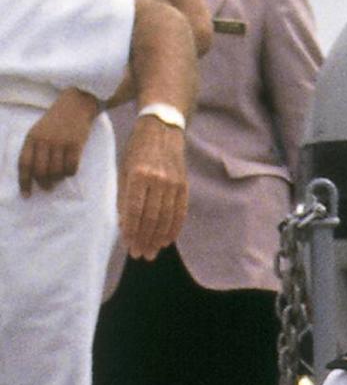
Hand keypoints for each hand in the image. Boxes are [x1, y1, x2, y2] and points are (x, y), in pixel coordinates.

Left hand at [17, 88, 99, 194]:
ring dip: (58, 179)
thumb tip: (41, 176)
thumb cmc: (56, 121)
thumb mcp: (40, 132)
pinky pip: (71, 168)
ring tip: (59, 178)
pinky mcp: (75, 145)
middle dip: (44, 183)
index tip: (26, 195)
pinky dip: (70, 173)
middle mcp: (44, 141)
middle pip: (41, 171)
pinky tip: (70, 170)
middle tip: (47, 188)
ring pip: (56, 172)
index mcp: (32, 137)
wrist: (75, 106)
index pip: (24, 164)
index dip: (24, 182)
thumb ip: (37, 150)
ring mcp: (60, 143)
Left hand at [118, 114, 188, 260]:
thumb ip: (124, 195)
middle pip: (151, 218)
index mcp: (138, 174)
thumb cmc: (137, 148)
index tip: (129, 246)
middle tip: (140, 255)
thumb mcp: (124, 167)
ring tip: (153, 251)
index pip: (134, 210)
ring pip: (166, 218)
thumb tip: (124, 224)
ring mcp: (173, 184)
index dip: (132, 231)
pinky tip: (168, 240)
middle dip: (145, 239)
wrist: (162, 129)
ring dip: (159, 238)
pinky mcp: (184, 186)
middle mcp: (158, 180)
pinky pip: (180, 212)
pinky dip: (174, 228)